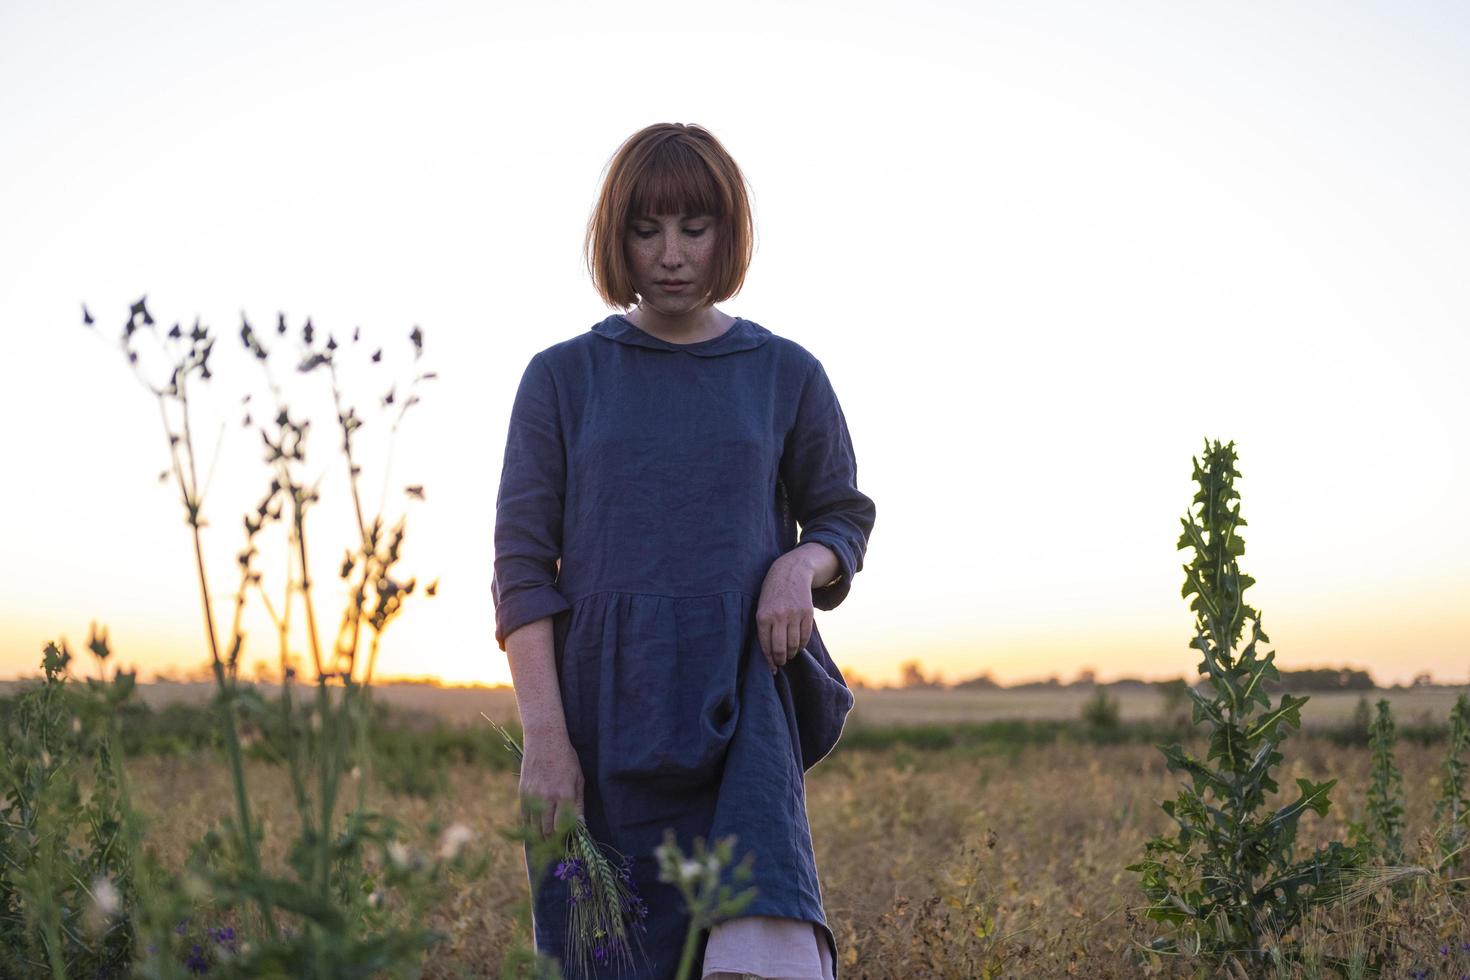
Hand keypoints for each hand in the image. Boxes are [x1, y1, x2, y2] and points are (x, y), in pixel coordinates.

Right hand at [518, 728, 584, 839]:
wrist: (544, 739)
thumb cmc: (566, 758)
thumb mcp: (579, 779)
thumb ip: (579, 804)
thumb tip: (580, 825)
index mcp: (564, 794)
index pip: (562, 827)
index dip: (565, 837)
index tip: (568, 841)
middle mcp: (547, 797)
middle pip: (547, 830)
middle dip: (552, 840)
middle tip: (557, 845)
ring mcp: (533, 795)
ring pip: (534, 826)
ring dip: (540, 836)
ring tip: (546, 840)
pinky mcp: (523, 792)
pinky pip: (524, 816)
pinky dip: (529, 826)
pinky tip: (535, 829)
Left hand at [755, 552, 816, 674]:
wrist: (791, 571)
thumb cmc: (772, 593)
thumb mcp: (762, 606)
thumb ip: (764, 627)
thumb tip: (769, 653)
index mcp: (763, 616)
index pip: (765, 645)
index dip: (769, 660)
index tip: (772, 668)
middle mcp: (778, 616)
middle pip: (780, 648)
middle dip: (780, 660)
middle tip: (781, 663)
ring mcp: (794, 614)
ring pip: (794, 644)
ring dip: (791, 654)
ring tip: (789, 655)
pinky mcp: (807, 613)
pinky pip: (805, 636)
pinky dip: (801, 645)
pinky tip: (797, 646)